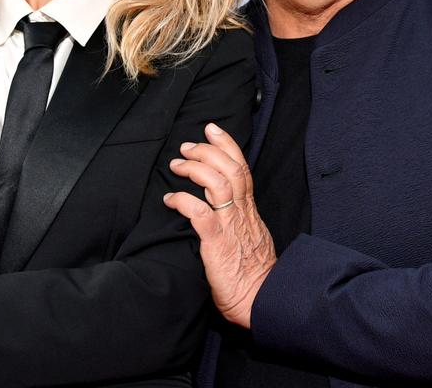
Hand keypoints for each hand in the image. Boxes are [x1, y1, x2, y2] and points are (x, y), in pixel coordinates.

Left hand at [164, 123, 275, 328]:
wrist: (261, 299)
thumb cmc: (253, 275)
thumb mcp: (250, 238)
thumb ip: (237, 221)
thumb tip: (220, 210)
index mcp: (249, 211)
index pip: (242, 168)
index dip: (227, 145)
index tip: (212, 130)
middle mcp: (242, 213)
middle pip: (231, 168)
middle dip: (208, 150)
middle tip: (187, 146)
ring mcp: (231, 226)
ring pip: (218, 182)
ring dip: (195, 168)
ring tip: (177, 164)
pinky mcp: (217, 243)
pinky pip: (201, 214)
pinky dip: (184, 200)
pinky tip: (170, 199)